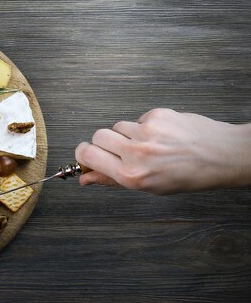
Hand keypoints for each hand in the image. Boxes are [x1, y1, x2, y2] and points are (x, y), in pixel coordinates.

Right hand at [75, 108, 250, 194]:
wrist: (221, 155)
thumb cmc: (189, 175)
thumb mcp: (148, 187)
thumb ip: (112, 180)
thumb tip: (86, 178)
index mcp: (132, 175)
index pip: (88, 155)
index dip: (82, 154)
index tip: (86, 154)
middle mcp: (137, 153)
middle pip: (98, 136)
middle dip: (103, 142)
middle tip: (119, 150)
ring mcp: (147, 132)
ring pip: (118, 126)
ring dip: (126, 134)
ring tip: (147, 144)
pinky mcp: (157, 115)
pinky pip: (138, 119)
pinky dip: (145, 126)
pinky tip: (160, 135)